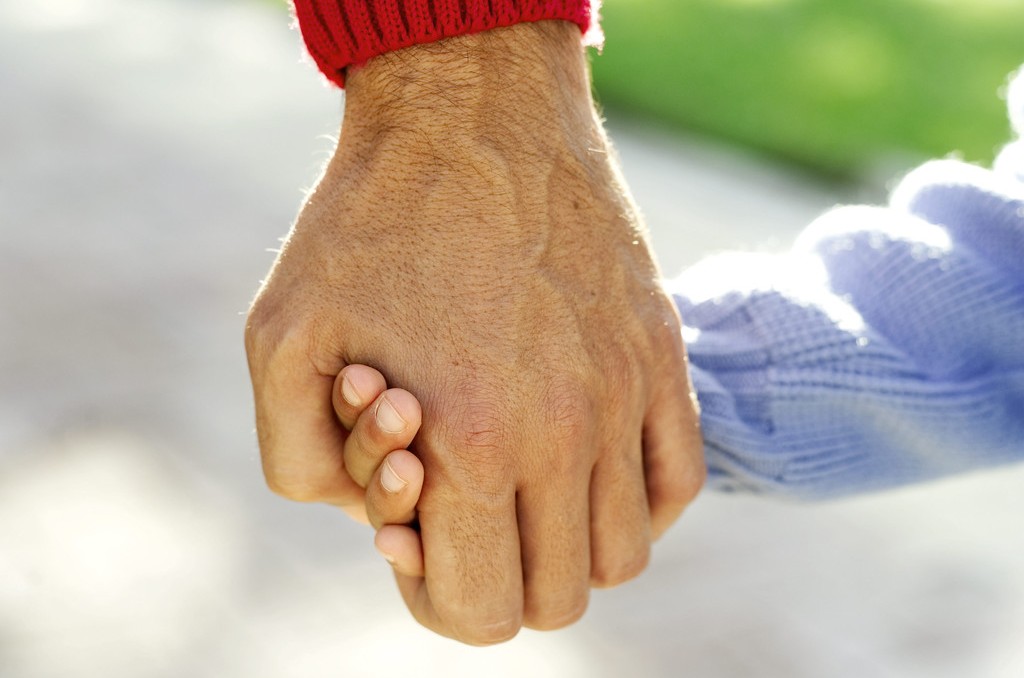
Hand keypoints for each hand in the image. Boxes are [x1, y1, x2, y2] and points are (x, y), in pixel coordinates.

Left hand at [245, 20, 703, 644]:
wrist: (470, 113)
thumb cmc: (366, 225)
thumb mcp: (280, 339)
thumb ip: (301, 464)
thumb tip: (380, 527)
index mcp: (467, 442)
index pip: (480, 610)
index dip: (439, 597)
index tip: (419, 541)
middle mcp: (562, 434)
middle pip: (557, 600)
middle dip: (500, 580)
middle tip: (466, 513)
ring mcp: (624, 395)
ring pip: (622, 557)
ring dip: (567, 548)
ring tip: (523, 486)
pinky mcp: (661, 356)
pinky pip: (676, 484)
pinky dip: (633, 503)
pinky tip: (584, 461)